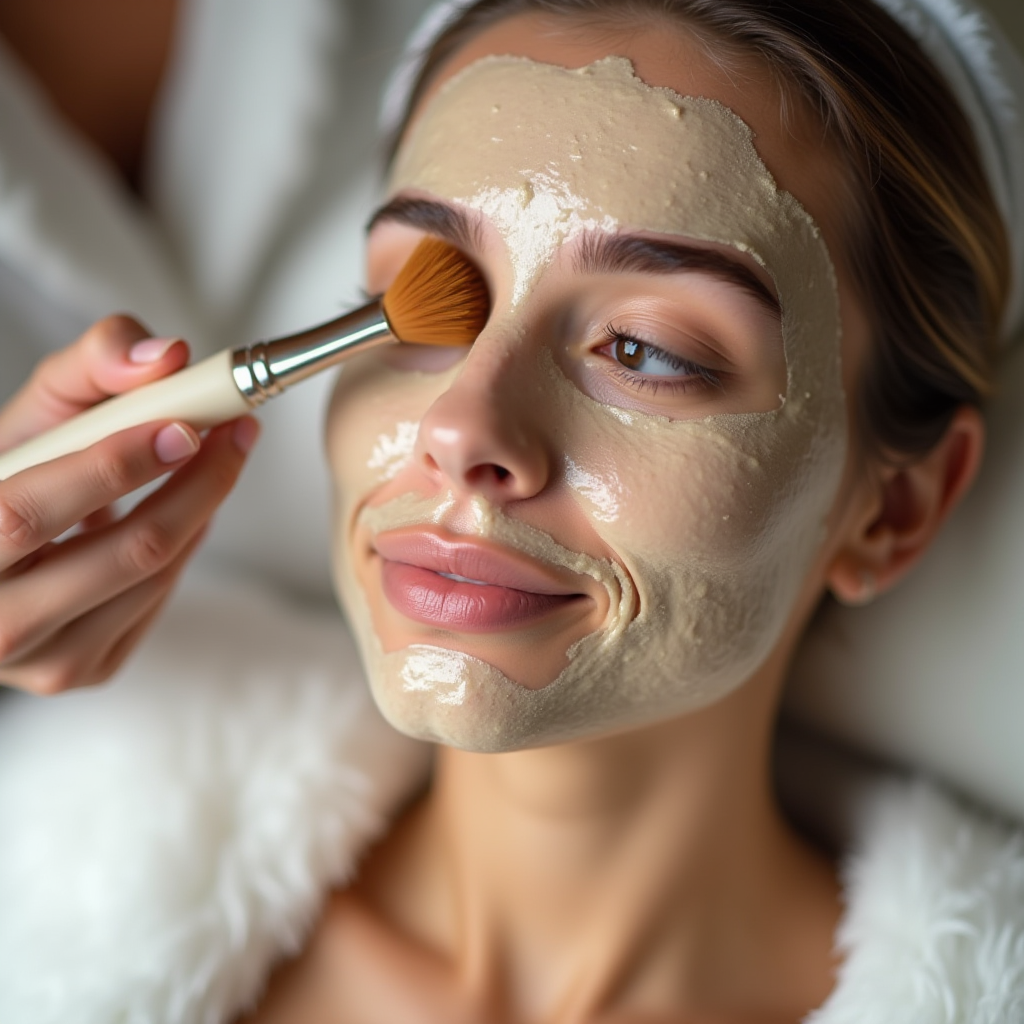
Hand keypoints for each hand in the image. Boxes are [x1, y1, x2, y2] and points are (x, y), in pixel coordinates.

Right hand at [0, 315, 259, 694]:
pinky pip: (156, 601)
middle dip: (196, 485)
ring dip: (202, 508)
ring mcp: (39, 659)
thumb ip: (89, 369)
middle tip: (236, 432)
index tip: (183, 425)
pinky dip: (184, 545)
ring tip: (221, 454)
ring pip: (154, 578)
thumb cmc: (8, 476)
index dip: (112, 467)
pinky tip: (184, 506)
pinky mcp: (82, 670)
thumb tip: (168, 357)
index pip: (27, 514)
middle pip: (124, 555)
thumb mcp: (32, 417)